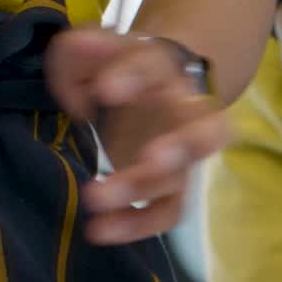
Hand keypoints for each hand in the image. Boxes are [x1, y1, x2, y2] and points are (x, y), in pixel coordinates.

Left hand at [46, 28, 229, 244]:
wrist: (150, 87)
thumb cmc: (113, 67)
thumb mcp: (87, 51)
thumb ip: (77, 57)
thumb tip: (80, 99)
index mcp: (163, 70)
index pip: (156, 67)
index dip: (135, 78)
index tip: (106, 91)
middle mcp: (186, 115)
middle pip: (204, 132)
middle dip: (181, 147)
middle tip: (151, 159)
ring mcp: (183, 156)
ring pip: (179, 179)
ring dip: (141, 190)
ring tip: (94, 198)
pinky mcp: (171, 188)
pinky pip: (167, 213)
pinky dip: (136, 225)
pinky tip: (99, 230)